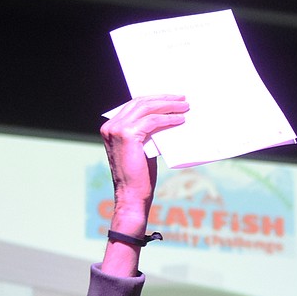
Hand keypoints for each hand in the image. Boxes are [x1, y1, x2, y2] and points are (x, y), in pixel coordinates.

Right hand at [99, 94, 188, 221]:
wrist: (131, 196)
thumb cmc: (139, 178)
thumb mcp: (142, 150)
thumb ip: (147, 134)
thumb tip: (166, 122)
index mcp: (111, 127)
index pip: (133, 105)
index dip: (153, 100)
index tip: (171, 99)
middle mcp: (111, 125)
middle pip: (140, 103)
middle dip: (163, 99)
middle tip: (182, 99)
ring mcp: (117, 129)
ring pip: (146, 108)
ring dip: (168, 106)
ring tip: (185, 107)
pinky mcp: (127, 135)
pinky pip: (152, 121)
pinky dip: (168, 119)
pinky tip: (180, 120)